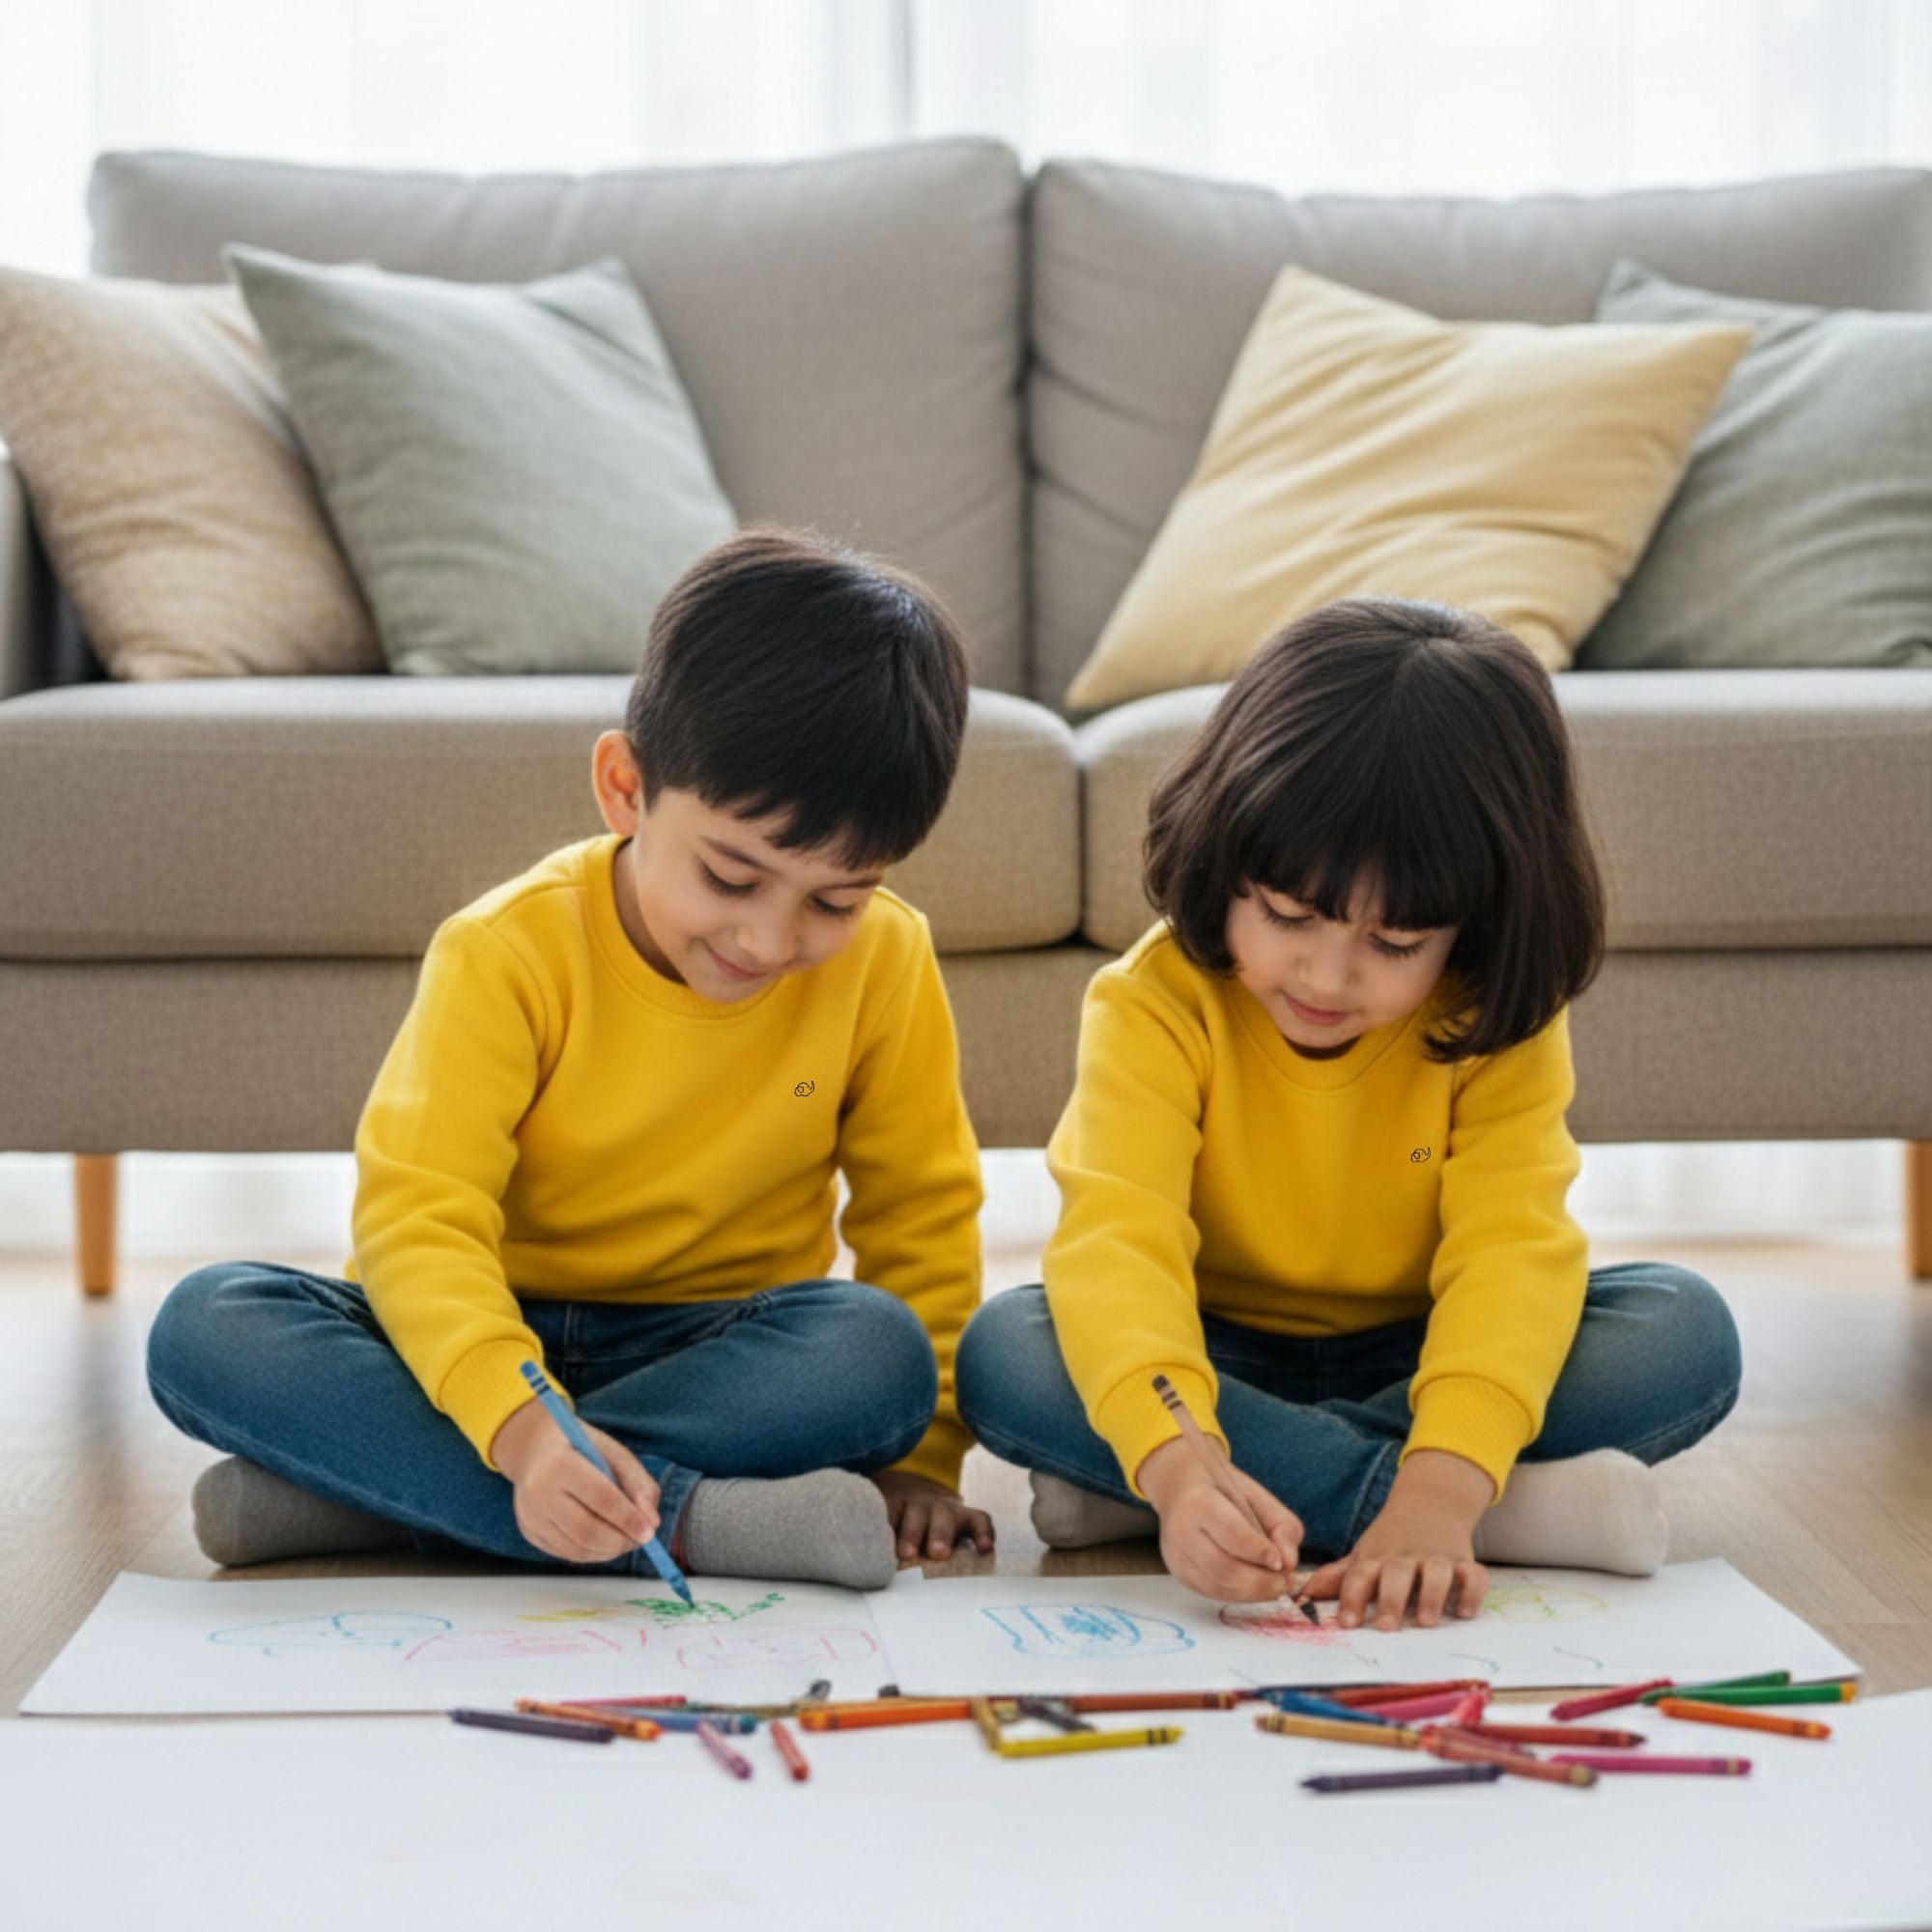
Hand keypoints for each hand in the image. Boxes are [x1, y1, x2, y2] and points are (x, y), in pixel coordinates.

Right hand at [490, 1396, 661, 1564]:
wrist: (534, 1449)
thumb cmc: (581, 1448)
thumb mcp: (613, 1452)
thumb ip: (637, 1483)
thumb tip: (651, 1522)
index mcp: (561, 1463)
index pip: (601, 1497)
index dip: (628, 1518)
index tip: (649, 1532)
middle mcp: (539, 1491)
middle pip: (586, 1530)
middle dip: (620, 1541)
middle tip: (642, 1539)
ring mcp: (530, 1515)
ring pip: (576, 1548)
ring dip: (608, 1551)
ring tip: (626, 1539)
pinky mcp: (529, 1531)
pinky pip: (566, 1552)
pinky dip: (592, 1553)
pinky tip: (605, 1541)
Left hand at [871, 1471, 995, 1562]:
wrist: (918, 1500)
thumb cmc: (897, 1526)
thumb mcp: (885, 1530)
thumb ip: (880, 1548)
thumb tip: (871, 1574)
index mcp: (893, 1506)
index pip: (886, 1512)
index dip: (882, 1528)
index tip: (876, 1548)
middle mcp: (919, 1504)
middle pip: (915, 1513)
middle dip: (911, 1532)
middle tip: (907, 1553)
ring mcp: (945, 1508)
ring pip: (944, 1514)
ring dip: (941, 1533)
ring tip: (939, 1553)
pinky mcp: (967, 1516)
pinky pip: (979, 1519)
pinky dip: (984, 1533)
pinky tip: (985, 1549)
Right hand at [1137, 1436, 1302, 1601]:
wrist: (1181, 1488)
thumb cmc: (1222, 1490)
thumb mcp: (1258, 1495)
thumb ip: (1281, 1525)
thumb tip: (1289, 1564)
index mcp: (1199, 1501)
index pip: (1232, 1534)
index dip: (1260, 1553)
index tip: (1282, 1563)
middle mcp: (1180, 1530)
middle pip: (1223, 1569)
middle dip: (1261, 1582)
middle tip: (1286, 1582)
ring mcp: (1176, 1554)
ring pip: (1217, 1586)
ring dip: (1253, 1593)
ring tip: (1276, 1586)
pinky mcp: (1179, 1572)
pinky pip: (1212, 1592)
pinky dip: (1239, 1594)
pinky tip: (1255, 1587)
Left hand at [1298, 1449, 1492, 1630]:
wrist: (1430, 1501)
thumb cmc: (1390, 1540)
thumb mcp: (1364, 1555)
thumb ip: (1338, 1577)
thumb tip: (1302, 1596)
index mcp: (1377, 1557)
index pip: (1360, 1575)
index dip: (1351, 1598)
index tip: (1346, 1624)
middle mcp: (1406, 1557)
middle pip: (1397, 1573)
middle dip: (1391, 1598)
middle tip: (1387, 1626)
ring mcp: (1437, 1557)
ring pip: (1437, 1572)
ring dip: (1432, 1595)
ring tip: (1426, 1620)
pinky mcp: (1464, 1561)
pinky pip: (1473, 1574)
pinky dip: (1472, 1592)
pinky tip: (1465, 1611)